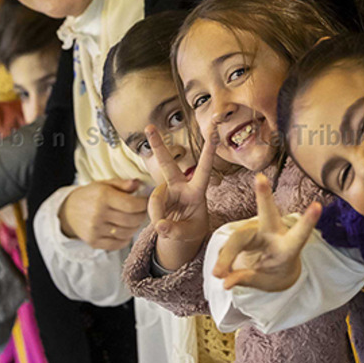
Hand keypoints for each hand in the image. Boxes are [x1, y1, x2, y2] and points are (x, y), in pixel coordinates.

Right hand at [59, 178, 149, 251]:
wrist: (68, 211)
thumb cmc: (91, 195)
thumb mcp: (104, 184)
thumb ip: (122, 184)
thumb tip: (139, 184)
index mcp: (103, 197)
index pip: (131, 205)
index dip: (144, 204)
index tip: (148, 201)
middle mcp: (98, 214)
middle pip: (131, 220)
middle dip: (142, 216)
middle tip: (145, 211)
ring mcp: (96, 230)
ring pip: (127, 232)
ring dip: (135, 227)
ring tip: (135, 220)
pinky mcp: (94, 242)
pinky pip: (118, 244)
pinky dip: (126, 238)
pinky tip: (126, 230)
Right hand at [147, 124, 218, 270]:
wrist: (181, 235)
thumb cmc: (191, 230)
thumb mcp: (189, 234)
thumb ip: (176, 230)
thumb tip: (159, 225)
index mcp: (197, 191)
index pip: (204, 169)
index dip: (209, 151)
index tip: (214, 132)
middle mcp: (180, 186)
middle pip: (167, 164)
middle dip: (158, 146)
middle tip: (149, 127)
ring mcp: (166, 191)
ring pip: (156, 198)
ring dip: (158, 214)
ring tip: (165, 227)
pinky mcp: (156, 199)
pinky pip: (151, 207)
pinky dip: (154, 218)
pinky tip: (161, 224)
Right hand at [211, 172, 320, 291]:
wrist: (276, 269)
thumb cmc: (276, 273)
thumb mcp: (267, 282)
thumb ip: (247, 279)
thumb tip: (225, 281)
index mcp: (288, 247)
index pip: (299, 235)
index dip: (308, 221)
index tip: (318, 205)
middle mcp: (274, 233)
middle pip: (268, 213)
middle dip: (264, 194)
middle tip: (260, 178)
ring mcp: (257, 229)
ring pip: (239, 236)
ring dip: (227, 256)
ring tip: (217, 274)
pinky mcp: (244, 232)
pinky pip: (230, 243)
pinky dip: (224, 259)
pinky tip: (220, 271)